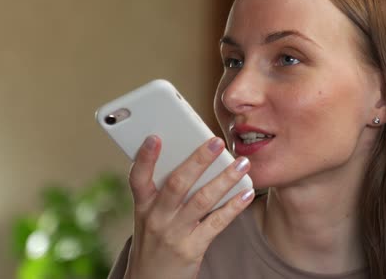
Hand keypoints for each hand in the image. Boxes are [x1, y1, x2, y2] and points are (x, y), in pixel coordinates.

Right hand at [123, 135, 253, 278]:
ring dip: (224, 179)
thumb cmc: (154, 240)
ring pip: (201, 200)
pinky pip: (216, 223)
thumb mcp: (148, 216)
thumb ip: (163, 192)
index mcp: (143, 206)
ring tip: (242, 164)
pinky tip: (247, 194)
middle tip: (216, 142)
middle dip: (198, 161)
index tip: (155, 137)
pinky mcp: (192, 248)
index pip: (138, 178)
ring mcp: (174, 234)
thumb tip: (193, 158)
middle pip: (177, 184)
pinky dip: (233, 207)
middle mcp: (156, 218)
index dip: (145, 158)